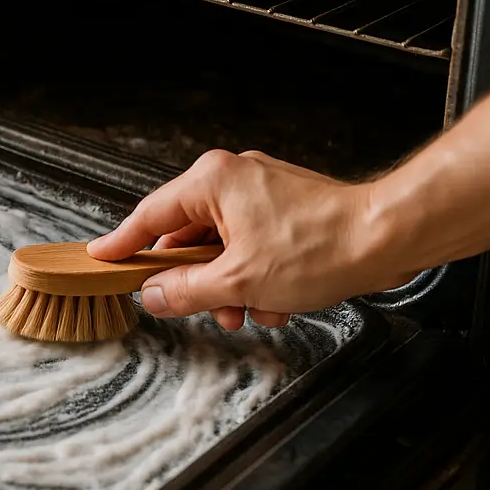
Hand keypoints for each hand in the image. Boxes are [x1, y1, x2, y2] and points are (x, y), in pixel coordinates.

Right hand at [87, 150, 413, 329]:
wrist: (387, 237)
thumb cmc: (320, 246)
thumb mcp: (238, 281)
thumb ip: (184, 291)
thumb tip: (153, 295)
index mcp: (211, 182)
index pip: (150, 216)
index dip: (123, 243)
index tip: (102, 257)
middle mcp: (231, 177)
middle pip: (189, 237)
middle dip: (199, 283)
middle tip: (200, 309)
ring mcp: (260, 190)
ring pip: (222, 247)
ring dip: (230, 286)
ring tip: (252, 312)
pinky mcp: (284, 206)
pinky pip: (250, 244)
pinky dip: (256, 276)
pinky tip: (276, 300)